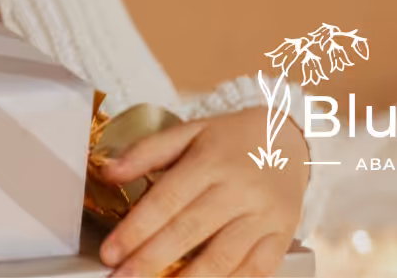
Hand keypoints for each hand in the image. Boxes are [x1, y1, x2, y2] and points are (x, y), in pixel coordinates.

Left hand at [96, 106, 307, 276]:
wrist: (289, 140)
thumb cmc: (230, 140)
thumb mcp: (189, 132)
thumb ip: (147, 151)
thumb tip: (107, 172)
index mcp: (210, 161)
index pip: (166, 200)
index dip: (135, 230)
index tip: (109, 253)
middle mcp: (239, 190)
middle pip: (188, 232)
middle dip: (150, 261)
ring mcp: (264, 216)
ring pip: (222, 258)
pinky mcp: (283, 237)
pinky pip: (257, 271)